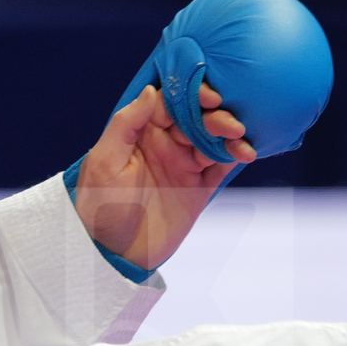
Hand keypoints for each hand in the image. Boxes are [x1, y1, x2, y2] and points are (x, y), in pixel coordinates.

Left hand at [72, 81, 250, 270]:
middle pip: (195, 117)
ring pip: (211, 139)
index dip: (190, 94)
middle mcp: (164, 144)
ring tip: (240, 137)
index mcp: (140, 132)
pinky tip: (246, 153)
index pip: (169, 102)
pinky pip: (220, 166)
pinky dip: (235, 156)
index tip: (209, 96)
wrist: (115, 254)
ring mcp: (182, 165)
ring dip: (228, 134)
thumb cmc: (100, 207)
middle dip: (214, 115)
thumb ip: (125, 124)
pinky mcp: (198, 188)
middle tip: (229, 123)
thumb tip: (151, 91)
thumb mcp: (104, 162)